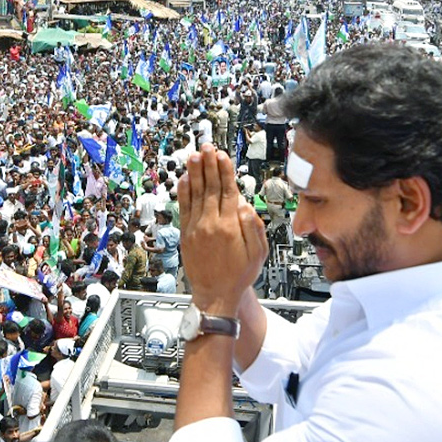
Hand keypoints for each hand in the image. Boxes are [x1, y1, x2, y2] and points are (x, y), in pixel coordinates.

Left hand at [178, 146, 266, 316]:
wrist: (215, 294)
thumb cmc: (239, 275)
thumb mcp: (258, 253)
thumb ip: (253, 227)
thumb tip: (243, 204)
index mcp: (229, 226)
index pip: (227, 191)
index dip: (224, 171)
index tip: (222, 156)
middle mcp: (210, 224)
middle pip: (209, 187)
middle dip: (209, 165)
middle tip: (207, 147)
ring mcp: (195, 228)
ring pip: (194, 194)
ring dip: (194, 173)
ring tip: (194, 155)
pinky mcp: (186, 234)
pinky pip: (183, 208)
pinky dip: (183, 192)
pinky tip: (184, 178)